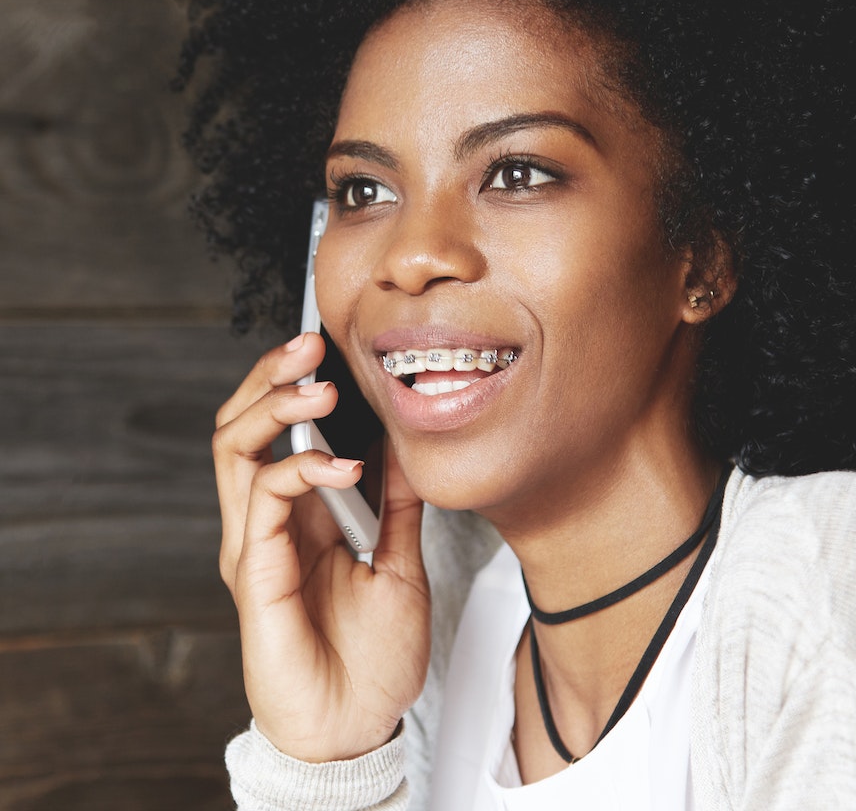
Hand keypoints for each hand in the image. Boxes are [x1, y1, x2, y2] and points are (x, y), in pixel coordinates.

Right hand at [213, 331, 429, 760]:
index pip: (276, 430)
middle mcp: (269, 521)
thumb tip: (407, 445)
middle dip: (268, 378)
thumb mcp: (402, 562)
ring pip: (235, 450)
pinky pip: (261, 500)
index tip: (329, 346)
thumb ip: (398, 505)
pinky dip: (299, 470)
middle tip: (307, 343)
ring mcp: (256, 543)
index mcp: (301, 513)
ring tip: (319, 388)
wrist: (359, 726)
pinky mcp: (254, 572)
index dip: (292, 383)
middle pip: (241, 426)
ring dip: (274, 408)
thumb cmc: (374, 654)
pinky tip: (343, 465)